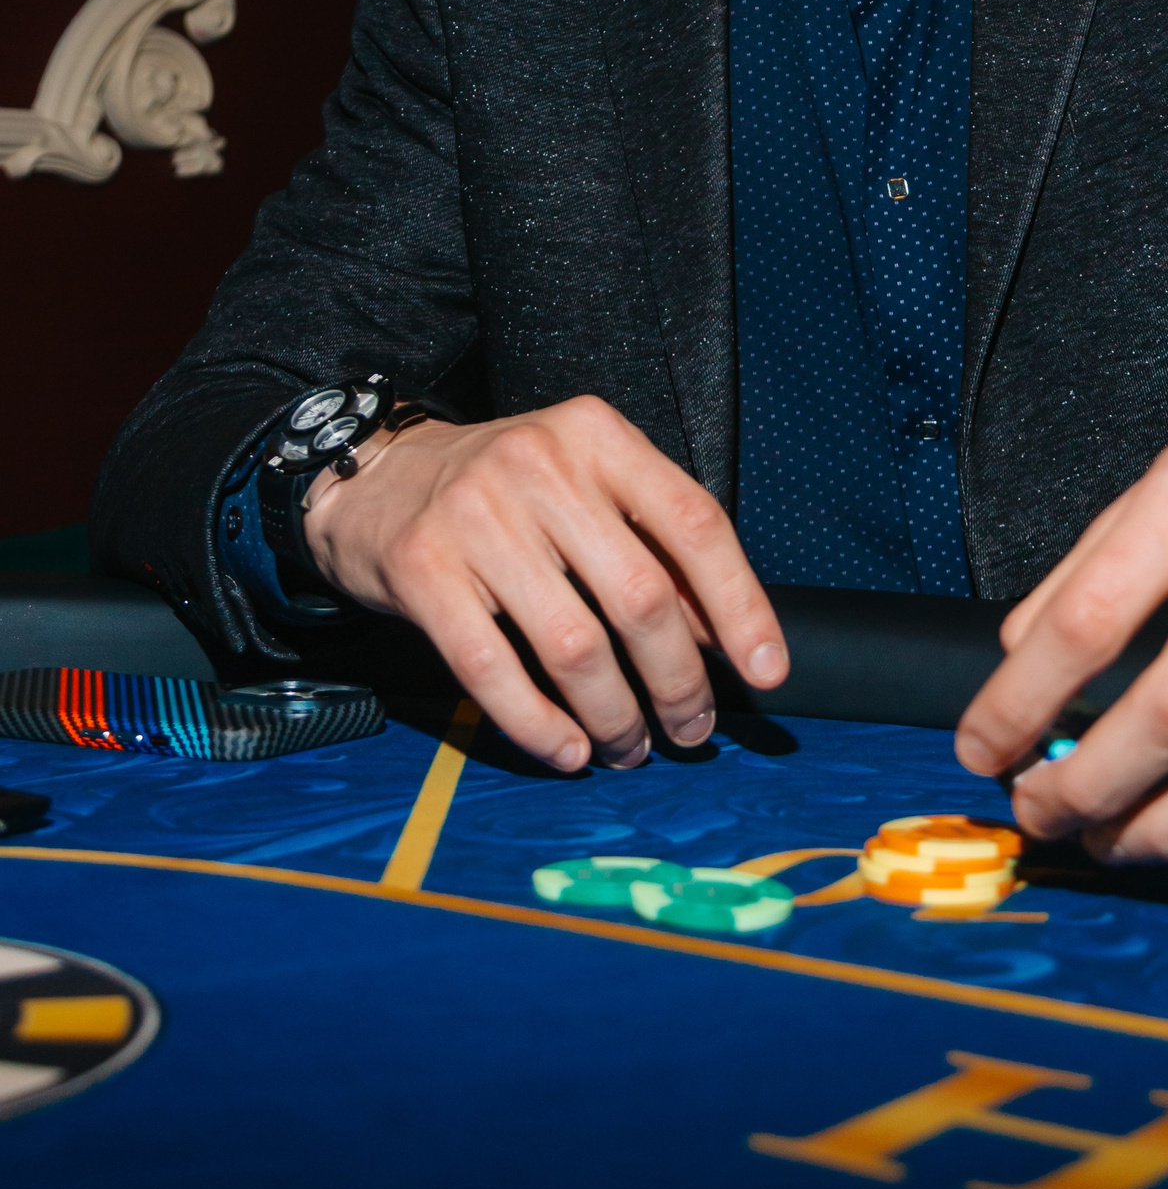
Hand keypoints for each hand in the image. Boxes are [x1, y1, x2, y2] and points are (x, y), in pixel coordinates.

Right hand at [301, 395, 787, 773]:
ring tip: (629, 747)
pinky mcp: (423, 570)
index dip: (741, 604)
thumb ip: (652, 545)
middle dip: (678, 682)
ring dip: (615, 717)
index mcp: (598, 436)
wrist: (378, 478)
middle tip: (690, 729)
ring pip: (574, 646)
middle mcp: (541, 465)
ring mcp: (477, 516)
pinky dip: (540, 727)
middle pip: (640, 596)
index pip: (695, 523)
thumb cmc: (505, 494)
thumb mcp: (586, 488)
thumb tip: (723, 636)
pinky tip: (568, 751)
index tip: (767, 671)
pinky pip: (494, 672)